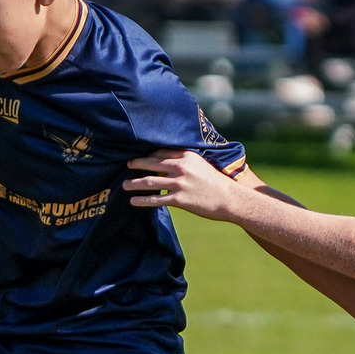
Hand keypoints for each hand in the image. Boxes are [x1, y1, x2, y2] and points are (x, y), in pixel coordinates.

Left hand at [124, 150, 242, 219]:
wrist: (230, 198)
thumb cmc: (216, 182)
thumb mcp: (201, 165)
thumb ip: (185, 162)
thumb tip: (167, 164)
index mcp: (187, 156)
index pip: (161, 152)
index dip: (148, 154)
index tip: (140, 155)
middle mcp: (182, 167)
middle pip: (152, 163)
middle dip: (137, 163)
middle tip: (127, 164)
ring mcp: (180, 183)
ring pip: (150, 181)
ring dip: (134, 183)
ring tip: (124, 185)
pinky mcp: (180, 199)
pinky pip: (156, 199)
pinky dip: (143, 200)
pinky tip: (133, 201)